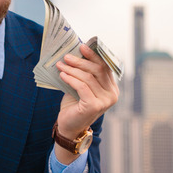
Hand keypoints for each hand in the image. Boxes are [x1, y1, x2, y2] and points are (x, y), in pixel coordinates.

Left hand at [53, 42, 118, 162]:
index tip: (82, 46)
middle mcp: (112, 95)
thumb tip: (77, 52)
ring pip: (88, 78)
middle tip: (66, 56)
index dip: (94, 55)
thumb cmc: (75, 104)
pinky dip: (71, 79)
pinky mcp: (94, 106)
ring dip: (72, 69)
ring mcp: (105, 101)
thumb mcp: (82, 85)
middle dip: (80, 61)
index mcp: (112, 88)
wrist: (69, 125)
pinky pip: (82, 87)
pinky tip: (62, 74)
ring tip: (60, 64)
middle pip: (97, 70)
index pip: (105, 67)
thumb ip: (84, 73)